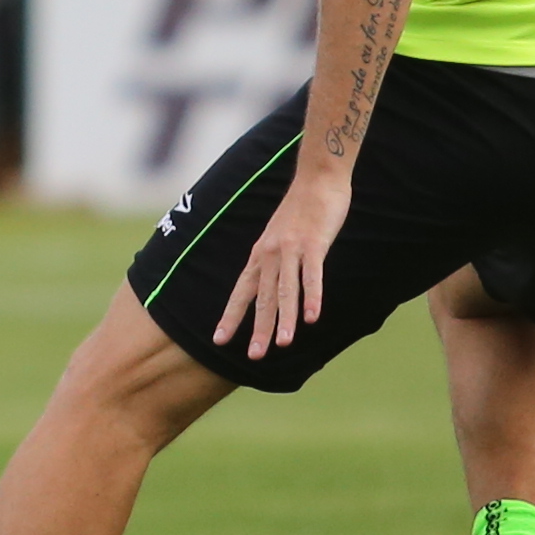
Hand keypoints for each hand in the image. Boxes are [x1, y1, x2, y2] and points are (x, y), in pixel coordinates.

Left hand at [214, 163, 353, 361]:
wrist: (317, 177)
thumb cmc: (300, 211)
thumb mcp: (280, 238)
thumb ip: (275, 263)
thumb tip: (272, 289)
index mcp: (260, 255)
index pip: (241, 291)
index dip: (230, 316)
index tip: (218, 339)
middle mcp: (270, 254)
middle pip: (262, 298)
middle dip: (257, 328)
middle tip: (253, 357)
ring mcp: (291, 249)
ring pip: (286, 291)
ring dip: (285, 319)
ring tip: (284, 344)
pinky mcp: (314, 244)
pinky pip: (312, 275)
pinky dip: (313, 297)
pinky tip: (313, 318)